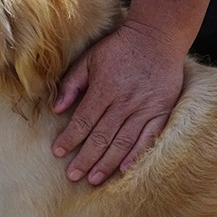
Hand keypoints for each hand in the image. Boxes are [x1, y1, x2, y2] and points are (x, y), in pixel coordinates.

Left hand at [51, 22, 186, 185]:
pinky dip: (137, 154)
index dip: (69, 139)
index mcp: (104, 88)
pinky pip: (148, 138)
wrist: (158, 36)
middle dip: (85, 158)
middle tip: (73, 176)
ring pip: (123, 142)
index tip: (58, 153)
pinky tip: (125, 169)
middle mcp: (124, 102)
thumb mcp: (90, 58)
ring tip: (94, 179)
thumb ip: (72, 83)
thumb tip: (55, 108)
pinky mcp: (161, 111)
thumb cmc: (120, 47)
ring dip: (107, 162)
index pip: (83, 120)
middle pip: (101, 136)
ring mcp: (144, 108)